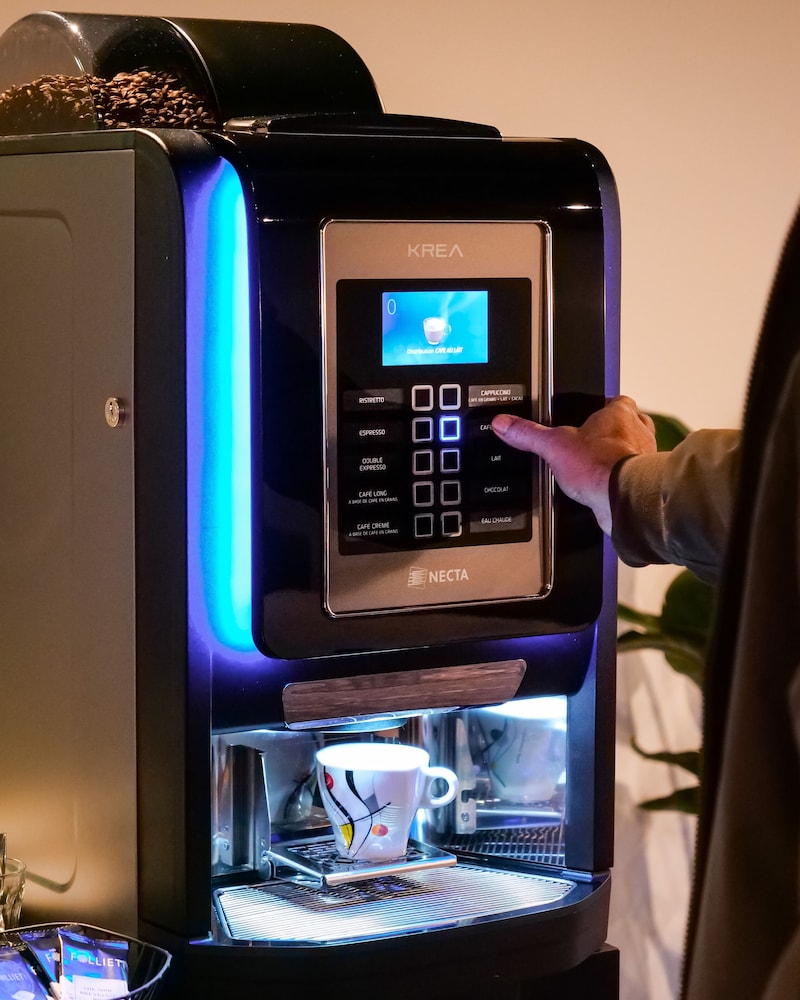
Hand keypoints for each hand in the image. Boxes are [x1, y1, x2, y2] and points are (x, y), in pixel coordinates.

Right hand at [491, 396, 656, 533]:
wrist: (624, 499)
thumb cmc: (600, 466)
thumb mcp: (553, 446)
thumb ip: (529, 434)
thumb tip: (505, 423)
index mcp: (619, 414)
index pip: (617, 400)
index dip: (604, 406)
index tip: (593, 412)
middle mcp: (638, 433)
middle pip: (630, 425)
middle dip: (614, 433)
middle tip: (595, 441)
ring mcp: (644, 458)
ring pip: (636, 450)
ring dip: (621, 457)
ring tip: (600, 465)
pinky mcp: (642, 483)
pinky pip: (633, 478)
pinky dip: (621, 482)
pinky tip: (606, 488)